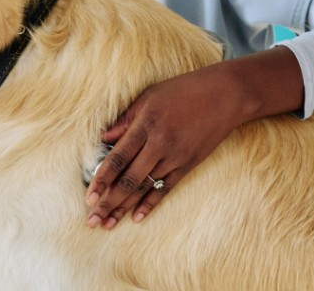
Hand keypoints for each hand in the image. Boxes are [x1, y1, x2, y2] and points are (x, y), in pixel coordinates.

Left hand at [84, 47, 302, 229]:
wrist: (224, 95)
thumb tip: (102, 138)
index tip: (88, 197)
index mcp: (146, 124)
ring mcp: (175, 156)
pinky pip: (166, 189)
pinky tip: (136, 217)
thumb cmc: (184, 90)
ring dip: (124, 208)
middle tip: (92, 221)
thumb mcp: (150, 96)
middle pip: (129, 179)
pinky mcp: (188, 164)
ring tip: (108, 224)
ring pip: (144, 187)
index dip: (101, 179)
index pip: (118, 158)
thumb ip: (125, 119)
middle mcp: (159, 143)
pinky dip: (150, 204)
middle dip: (108, 202)